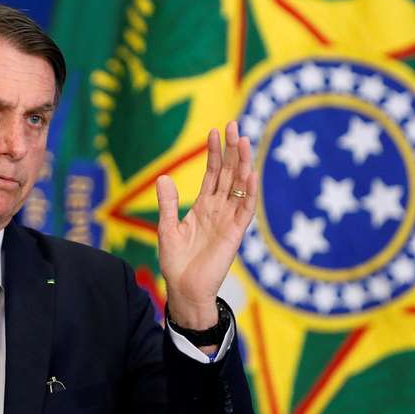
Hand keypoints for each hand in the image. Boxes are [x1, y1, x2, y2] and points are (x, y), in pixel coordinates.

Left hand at [157, 121, 257, 330]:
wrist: (183, 288)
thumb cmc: (176, 261)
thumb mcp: (167, 228)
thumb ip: (168, 203)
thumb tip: (164, 177)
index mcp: (203, 207)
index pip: (212, 174)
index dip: (214, 153)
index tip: (213, 131)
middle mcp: (219, 210)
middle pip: (228, 174)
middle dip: (231, 151)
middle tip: (233, 125)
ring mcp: (228, 220)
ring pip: (239, 187)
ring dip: (242, 165)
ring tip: (244, 141)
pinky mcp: (234, 234)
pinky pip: (244, 210)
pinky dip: (248, 193)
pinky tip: (251, 174)